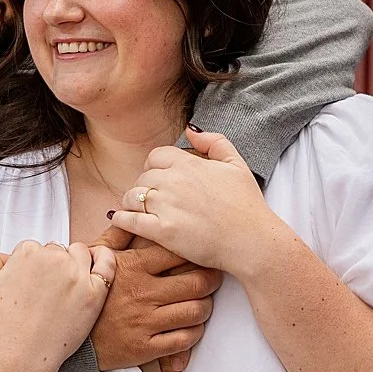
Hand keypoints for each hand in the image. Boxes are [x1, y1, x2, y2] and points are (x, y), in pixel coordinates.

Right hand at [0, 241, 114, 371]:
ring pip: (80, 254)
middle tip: (45, 292)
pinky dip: (104, 258)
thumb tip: (8, 255)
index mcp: (28, 252)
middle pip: (57, 250)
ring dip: (74, 262)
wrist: (20, 357)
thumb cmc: (0, 325)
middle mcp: (54, 259)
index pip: (34, 248)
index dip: (31, 267)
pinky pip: (107, 264)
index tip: (30, 285)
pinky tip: (99, 261)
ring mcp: (77, 275)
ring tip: (67, 284)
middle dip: (51, 266)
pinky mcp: (95, 293)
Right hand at [86, 225, 220, 371]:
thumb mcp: (95, 257)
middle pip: (196, 283)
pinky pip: (184, 339)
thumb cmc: (87, 290)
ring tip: (203, 302)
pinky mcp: (145, 347)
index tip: (202, 253)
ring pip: (195, 312)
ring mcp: (144, 322)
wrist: (65, 332)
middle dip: (212, 279)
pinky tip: (191, 326)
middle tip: (214, 278)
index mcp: (133, 267)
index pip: (178, 253)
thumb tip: (129, 211)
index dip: (196, 251)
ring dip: (205, 307)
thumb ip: (117, 234)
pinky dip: (194, 332)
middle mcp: (142, 293)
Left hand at [109, 127, 283, 275]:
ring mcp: (166, 206)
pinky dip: (121, 219)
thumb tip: (189, 129)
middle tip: (153, 198)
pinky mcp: (162, 231)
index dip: (155, 167)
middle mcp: (173, 181)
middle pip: (142, 177)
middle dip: (146, 186)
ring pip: (132, 196)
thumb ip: (213, 141)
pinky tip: (121, 220)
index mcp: (188, 164)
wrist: (252, 241)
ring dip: (133, 202)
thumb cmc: (247, 205)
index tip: (160, 178)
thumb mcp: (236, 163)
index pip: (155, 156)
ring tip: (139, 209)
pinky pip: (129, 220)